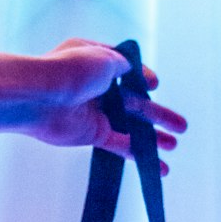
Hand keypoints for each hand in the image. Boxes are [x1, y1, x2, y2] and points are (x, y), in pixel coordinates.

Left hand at [27, 38, 186, 174]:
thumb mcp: (103, 57)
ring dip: (153, 137)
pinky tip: (156, 164)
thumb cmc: (68, 70)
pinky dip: (138, 153)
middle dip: (158, 114)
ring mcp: (96, 112)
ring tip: (173, 145)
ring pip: (131, 125)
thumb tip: (136, 72)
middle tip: (181, 126)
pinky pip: (121, 144)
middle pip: (135, 102)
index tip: (155, 86)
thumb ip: (123, 65)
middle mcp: (98, 87)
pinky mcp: (92, 134)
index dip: (144, 80)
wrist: (39, 98)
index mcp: (97, 62)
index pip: (127, 71)